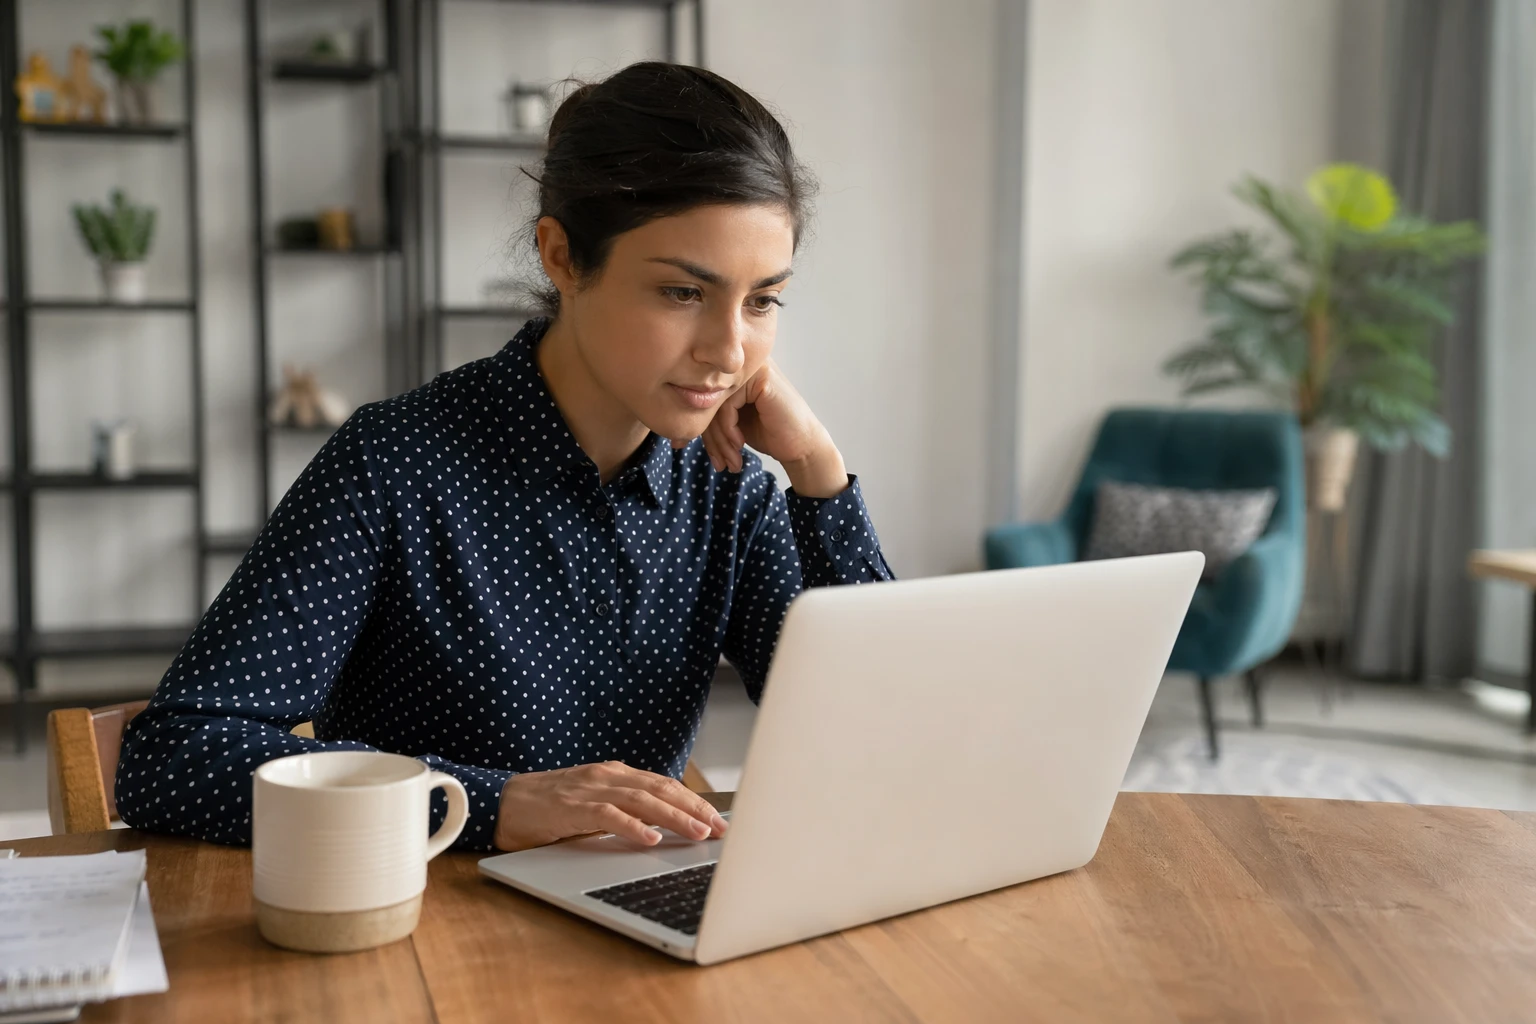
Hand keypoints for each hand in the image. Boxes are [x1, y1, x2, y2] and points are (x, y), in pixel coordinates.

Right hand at [493, 760, 728, 851]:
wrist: (501, 803)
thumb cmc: (549, 809)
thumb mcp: (593, 805)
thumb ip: (624, 810)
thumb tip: (664, 829)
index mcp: (615, 774)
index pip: (664, 785)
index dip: (694, 801)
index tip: (719, 819)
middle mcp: (607, 776)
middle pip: (662, 789)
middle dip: (695, 809)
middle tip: (721, 829)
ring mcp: (590, 789)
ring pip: (643, 801)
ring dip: (675, 818)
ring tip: (698, 834)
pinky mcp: (571, 807)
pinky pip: (609, 816)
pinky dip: (633, 827)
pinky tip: (651, 839)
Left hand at [691, 359, 850, 497]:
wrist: (800, 444)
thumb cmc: (767, 433)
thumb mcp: (728, 424)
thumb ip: (706, 417)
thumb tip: (670, 427)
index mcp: (728, 372)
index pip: (697, 394)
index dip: (690, 423)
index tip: (679, 445)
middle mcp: (737, 364)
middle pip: (703, 398)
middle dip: (706, 436)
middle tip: (713, 461)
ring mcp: (750, 366)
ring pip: (713, 402)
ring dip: (719, 439)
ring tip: (727, 460)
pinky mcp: (760, 376)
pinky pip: (727, 404)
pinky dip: (729, 430)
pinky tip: (739, 445)